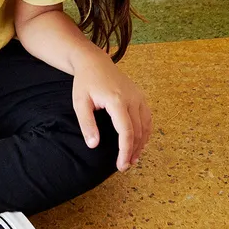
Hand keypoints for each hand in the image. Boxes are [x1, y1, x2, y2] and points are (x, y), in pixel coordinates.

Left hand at [71, 54, 151, 170]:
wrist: (95, 62)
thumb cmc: (85, 82)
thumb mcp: (80, 102)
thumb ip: (87, 124)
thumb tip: (94, 145)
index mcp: (117, 100)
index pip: (126, 131)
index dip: (125, 151)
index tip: (121, 165)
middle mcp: (132, 98)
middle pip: (138, 132)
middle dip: (133, 151)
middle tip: (124, 166)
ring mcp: (139, 97)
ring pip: (146, 126)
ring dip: (141, 144)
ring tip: (132, 159)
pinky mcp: (140, 96)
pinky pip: (147, 118)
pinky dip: (146, 133)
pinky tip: (140, 143)